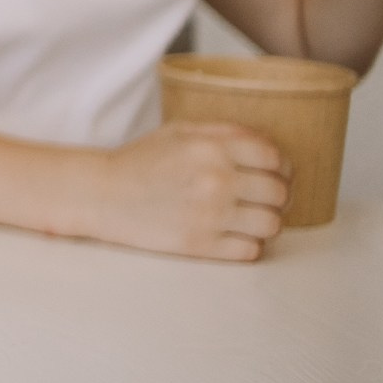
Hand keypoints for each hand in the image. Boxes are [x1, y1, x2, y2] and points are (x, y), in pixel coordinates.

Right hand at [93, 120, 288, 260]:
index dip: (280, 167)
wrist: (102, 194)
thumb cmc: (141, 161)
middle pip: (279, 194)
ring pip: (272, 225)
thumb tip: (268, 147)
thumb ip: (225, 133)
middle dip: (275, 195)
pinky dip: (248, 244)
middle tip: (260, 197)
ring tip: (248, 217)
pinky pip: (251, 250)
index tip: (272, 173)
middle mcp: (216, 180)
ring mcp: (210, 216)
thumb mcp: (180, 131)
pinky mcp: (201, 245)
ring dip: (265, 221)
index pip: (275, 158)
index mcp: (212, 147)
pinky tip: (232, 234)